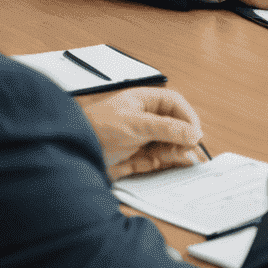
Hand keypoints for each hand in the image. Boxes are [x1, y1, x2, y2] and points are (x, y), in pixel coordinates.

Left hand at [79, 86, 203, 180]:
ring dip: (175, 152)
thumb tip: (194, 134)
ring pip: (167, 144)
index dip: (187, 117)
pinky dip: (162, 163)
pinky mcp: (133, 157)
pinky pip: (155, 160)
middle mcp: (143, 119)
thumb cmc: (97, 128)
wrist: (72, 152)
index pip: (174, 104)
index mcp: (143, 102)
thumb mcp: (136, 124)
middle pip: (173, 126)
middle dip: (183, 138)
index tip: (195, 133)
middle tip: (190, 151)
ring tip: (182, 160)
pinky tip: (166, 165)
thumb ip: (167, 128)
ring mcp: (139, 138)